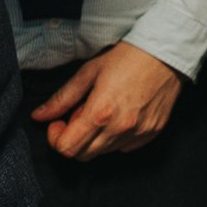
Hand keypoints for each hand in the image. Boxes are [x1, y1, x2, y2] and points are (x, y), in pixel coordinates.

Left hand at [33, 41, 184, 159]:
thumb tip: (38, 116)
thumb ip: (62, 98)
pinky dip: (115, 138)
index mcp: (100, 113)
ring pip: (103, 153)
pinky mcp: (152, 133)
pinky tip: (120, 116)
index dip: (56, 137)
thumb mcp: (89, 72)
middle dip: (73, 139)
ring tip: (103, 112)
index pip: (66, 148)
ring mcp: (138, 133)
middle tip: (80, 114)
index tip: (59, 121)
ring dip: (95, 138)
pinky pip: (125, 147)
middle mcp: (119, 128)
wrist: (167, 51)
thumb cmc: (128, 56)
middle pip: (82, 155)